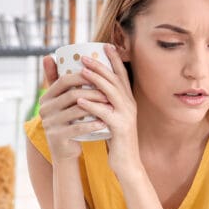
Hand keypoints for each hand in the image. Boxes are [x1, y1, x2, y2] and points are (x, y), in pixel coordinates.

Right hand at [37, 55, 109, 163]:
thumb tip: (51, 55)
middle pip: (72, 95)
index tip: (100, 76)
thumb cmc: (68, 121)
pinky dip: (92, 124)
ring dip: (95, 107)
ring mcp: (49, 124)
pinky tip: (104, 123)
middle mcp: (45, 109)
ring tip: (111, 107)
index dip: (82, 76)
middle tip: (109, 93)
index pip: (64, 80)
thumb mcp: (62, 102)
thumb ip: (58, 81)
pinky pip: (77, 128)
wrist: (64, 150)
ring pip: (76, 111)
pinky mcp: (57, 137)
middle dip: (92, 92)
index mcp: (46, 97)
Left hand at [73, 44, 140, 177]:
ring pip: (110, 92)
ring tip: (81, 71)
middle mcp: (129, 104)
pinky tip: (79, 99)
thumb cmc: (116, 140)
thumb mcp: (111, 118)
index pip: (121, 75)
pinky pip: (104, 113)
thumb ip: (105, 104)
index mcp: (127, 100)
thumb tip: (91, 90)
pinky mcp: (120, 128)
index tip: (105, 45)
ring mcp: (126, 115)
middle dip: (100, 65)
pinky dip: (91, 105)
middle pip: (115, 79)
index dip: (114, 59)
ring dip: (95, 80)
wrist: (127, 163)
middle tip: (84, 56)